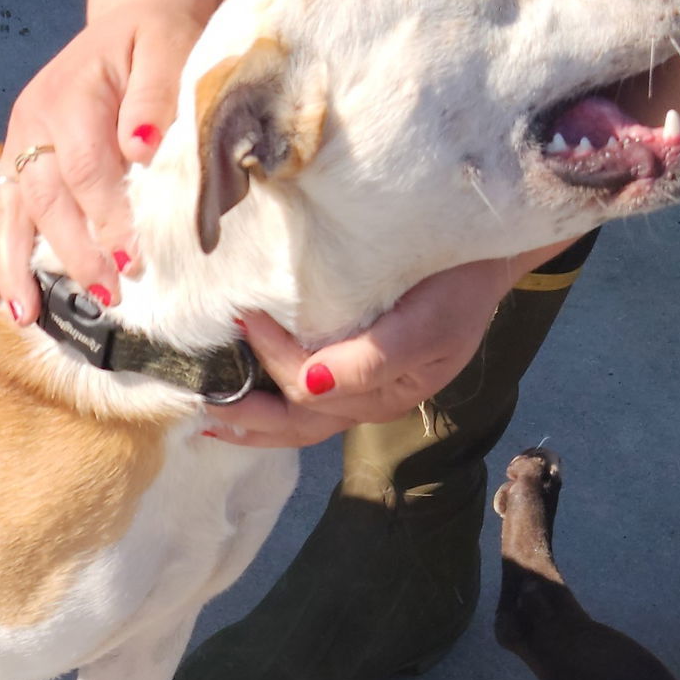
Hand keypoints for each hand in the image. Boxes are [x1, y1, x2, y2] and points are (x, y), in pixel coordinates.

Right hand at [0, 5, 206, 323]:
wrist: (134, 19)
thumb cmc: (157, 39)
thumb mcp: (169, 48)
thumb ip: (155, 95)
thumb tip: (139, 149)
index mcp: (71, 94)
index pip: (85, 168)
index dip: (106, 218)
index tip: (133, 262)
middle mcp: (33, 120)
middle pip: (43, 197)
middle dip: (70, 253)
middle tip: (105, 297)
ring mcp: (19, 141)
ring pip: (8, 210)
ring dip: (12, 266)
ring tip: (21, 315)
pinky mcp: (18, 159)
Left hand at [204, 257, 516, 447]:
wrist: (483, 258)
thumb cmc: (456, 289)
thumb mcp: (426, 327)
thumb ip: (371, 360)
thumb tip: (308, 384)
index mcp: (383, 394)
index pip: (309, 390)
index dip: (272, 359)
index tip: (247, 315)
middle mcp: (366, 398)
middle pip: (295, 421)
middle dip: (245, 415)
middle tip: (197, 399)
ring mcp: (359, 385)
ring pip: (297, 417)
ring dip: (251, 417)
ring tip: (208, 411)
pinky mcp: (352, 364)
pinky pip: (304, 395)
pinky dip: (268, 399)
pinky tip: (240, 391)